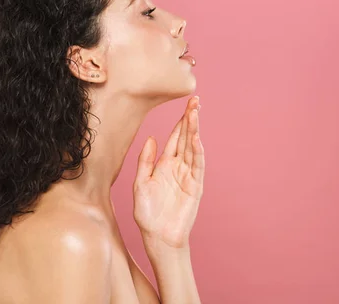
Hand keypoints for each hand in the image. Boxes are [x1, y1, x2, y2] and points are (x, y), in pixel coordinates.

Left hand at [133, 96, 205, 249]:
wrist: (158, 237)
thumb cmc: (148, 214)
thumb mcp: (140, 184)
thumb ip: (145, 161)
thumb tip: (151, 139)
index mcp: (165, 165)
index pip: (175, 138)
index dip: (180, 122)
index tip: (185, 105)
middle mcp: (179, 167)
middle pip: (187, 138)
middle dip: (191, 119)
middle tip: (195, 100)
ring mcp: (188, 176)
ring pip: (193, 148)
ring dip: (195, 131)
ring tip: (195, 113)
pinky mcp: (195, 187)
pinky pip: (197, 166)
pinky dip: (198, 152)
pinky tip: (197, 138)